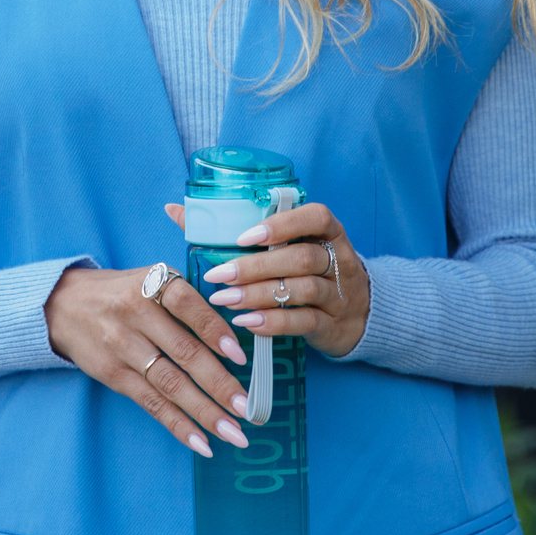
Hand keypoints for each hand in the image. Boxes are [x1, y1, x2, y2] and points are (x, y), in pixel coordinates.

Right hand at [44, 260, 252, 458]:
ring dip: (204, 412)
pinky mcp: (112, 374)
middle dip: (219, 384)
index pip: (188, 305)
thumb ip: (186, 299)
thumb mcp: (150, 278)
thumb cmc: (122, 292)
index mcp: (151, 283)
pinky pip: (150, 403)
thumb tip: (233, 337)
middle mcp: (135, 314)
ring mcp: (122, 347)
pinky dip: (177, 424)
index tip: (240, 356)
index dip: (215, 330)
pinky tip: (201, 441)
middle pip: (183, 352)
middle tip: (248, 408)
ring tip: (233, 432)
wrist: (62, 304)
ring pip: (170, 384)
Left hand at [164, 199, 371, 358]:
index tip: (244, 236)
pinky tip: (246, 323)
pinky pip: (305, 322)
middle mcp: (339, 259)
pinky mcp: (333, 325)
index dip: (282, 224)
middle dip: (256, 266)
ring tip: (226, 300)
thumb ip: (233, 227)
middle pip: (302, 258)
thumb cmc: (307, 270)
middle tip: (218, 275)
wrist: (359, 312)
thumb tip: (175, 209)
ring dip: (260, 295)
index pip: (316, 217)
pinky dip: (274, 322)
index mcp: (327, 232)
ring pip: (302, 289)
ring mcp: (339, 293)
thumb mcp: (287, 246)